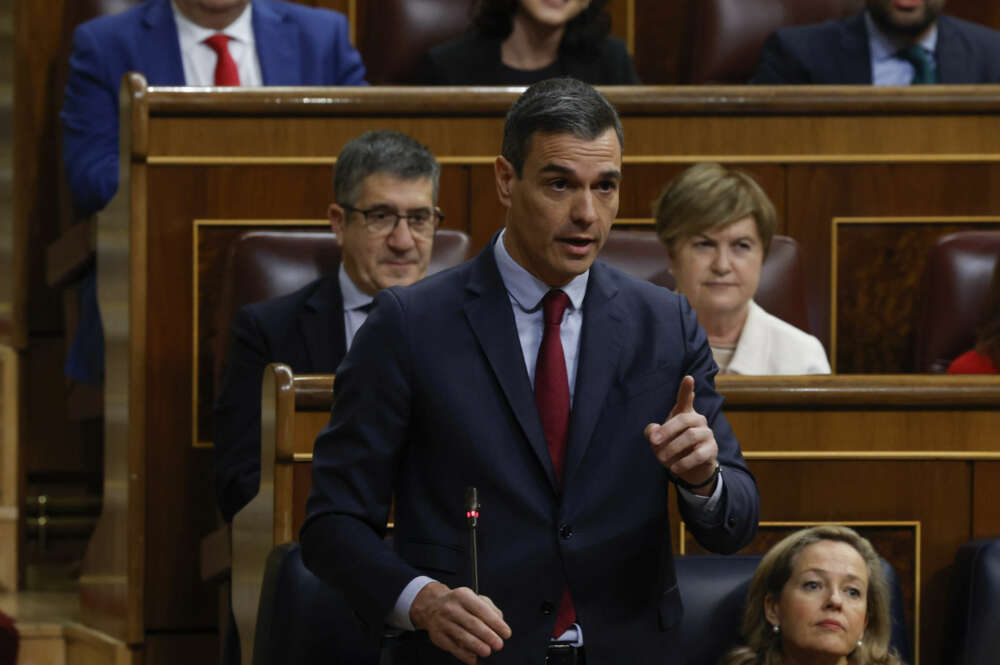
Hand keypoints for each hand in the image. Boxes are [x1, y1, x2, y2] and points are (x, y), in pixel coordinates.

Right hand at [410, 581, 511, 663]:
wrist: (431, 606)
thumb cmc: (459, 604)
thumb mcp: (473, 598)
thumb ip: (489, 608)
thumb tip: (500, 622)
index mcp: (463, 596)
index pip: (482, 610)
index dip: (496, 623)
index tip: (506, 633)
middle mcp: (451, 608)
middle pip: (472, 624)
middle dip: (488, 636)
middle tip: (499, 645)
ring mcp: (442, 622)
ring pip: (462, 636)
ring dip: (477, 646)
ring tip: (487, 651)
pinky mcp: (437, 636)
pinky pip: (452, 647)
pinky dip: (464, 655)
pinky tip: (473, 659)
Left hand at [644, 375, 718, 494]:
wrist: (692, 469)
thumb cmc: (674, 448)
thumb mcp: (659, 441)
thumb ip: (653, 434)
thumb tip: (653, 432)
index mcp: (684, 414)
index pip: (686, 399)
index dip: (686, 389)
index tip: (688, 378)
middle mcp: (698, 420)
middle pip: (683, 419)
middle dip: (666, 431)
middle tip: (653, 442)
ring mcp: (707, 434)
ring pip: (690, 437)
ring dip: (672, 448)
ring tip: (662, 460)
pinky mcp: (712, 450)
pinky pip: (697, 455)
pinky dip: (682, 463)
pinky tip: (674, 469)